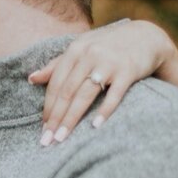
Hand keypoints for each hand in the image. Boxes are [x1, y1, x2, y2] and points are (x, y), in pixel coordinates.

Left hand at [30, 20, 177, 143]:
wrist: (147, 37)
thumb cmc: (109, 46)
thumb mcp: (82, 48)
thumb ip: (57, 64)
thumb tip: (31, 79)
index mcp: (75, 50)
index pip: (56, 83)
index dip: (48, 107)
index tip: (42, 128)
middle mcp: (89, 54)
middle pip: (67, 91)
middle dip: (56, 118)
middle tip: (47, 140)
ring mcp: (109, 63)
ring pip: (85, 95)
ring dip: (72, 119)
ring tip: (62, 138)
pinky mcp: (128, 71)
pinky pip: (114, 94)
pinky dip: (104, 110)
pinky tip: (95, 126)